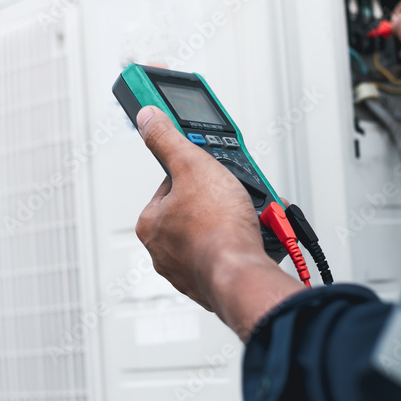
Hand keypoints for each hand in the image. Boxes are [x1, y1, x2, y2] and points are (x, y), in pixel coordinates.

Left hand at [134, 106, 302, 339]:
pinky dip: (240, 244)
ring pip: (214, 232)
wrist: (242, 275)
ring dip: (234, 221)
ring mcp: (187, 269)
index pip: (172, 184)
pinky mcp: (210, 283)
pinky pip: (227, 254)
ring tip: (251, 216)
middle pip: (195, 208)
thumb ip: (168, 140)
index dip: (197, 173)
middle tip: (239, 196)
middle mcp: (163, 249)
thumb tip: (148, 117)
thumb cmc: (217, 228)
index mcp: (151, 223)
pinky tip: (252, 238)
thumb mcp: (193, 165)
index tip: (214, 172)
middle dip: (221, 199)